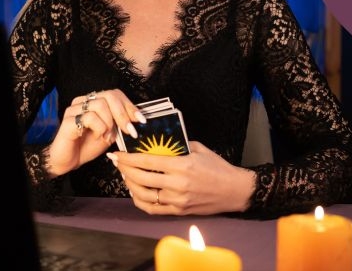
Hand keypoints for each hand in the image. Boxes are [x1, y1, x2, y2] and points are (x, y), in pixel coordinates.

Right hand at [45, 89, 142, 177]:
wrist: (68, 162)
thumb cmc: (87, 147)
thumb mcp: (110, 134)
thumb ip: (119, 124)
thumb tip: (137, 120)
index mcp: (92, 102)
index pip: (114, 94)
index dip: (129, 105)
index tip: (140, 120)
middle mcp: (82, 102)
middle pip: (109, 95)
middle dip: (123, 114)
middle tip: (129, 130)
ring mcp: (74, 110)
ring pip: (100, 105)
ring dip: (110, 123)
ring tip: (108, 137)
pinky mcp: (68, 121)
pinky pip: (90, 117)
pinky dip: (99, 128)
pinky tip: (98, 137)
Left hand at [107, 141, 255, 215]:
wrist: (234, 191)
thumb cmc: (218, 167)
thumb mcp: (199, 149)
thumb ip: (177, 145)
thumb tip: (156, 141)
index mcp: (182, 166)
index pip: (147, 160)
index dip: (129, 157)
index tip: (118, 153)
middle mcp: (177, 184)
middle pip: (141, 177)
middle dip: (125, 169)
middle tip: (117, 162)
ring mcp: (177, 200)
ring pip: (144, 195)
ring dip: (130, 184)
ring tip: (126, 175)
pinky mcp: (178, 211)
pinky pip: (153, 209)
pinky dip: (140, 200)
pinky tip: (135, 192)